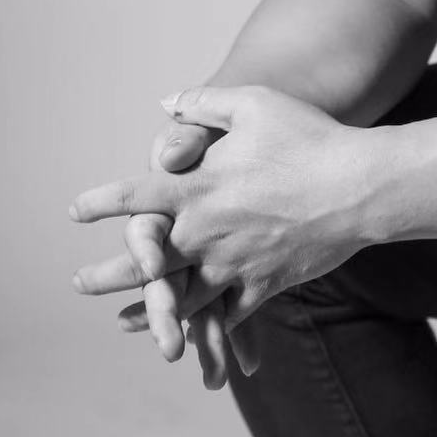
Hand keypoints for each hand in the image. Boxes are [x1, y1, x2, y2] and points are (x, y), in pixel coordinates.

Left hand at [71, 85, 370, 337]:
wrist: (360, 187)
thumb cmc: (309, 136)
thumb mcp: (255, 104)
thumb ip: (205, 102)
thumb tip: (166, 104)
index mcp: (196, 186)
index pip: (132, 197)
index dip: (99, 204)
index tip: (75, 211)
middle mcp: (205, 231)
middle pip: (141, 262)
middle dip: (106, 276)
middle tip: (79, 283)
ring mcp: (232, 264)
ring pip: (178, 299)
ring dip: (146, 312)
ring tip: (122, 323)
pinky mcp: (263, 286)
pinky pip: (226, 315)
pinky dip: (205, 327)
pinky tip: (190, 333)